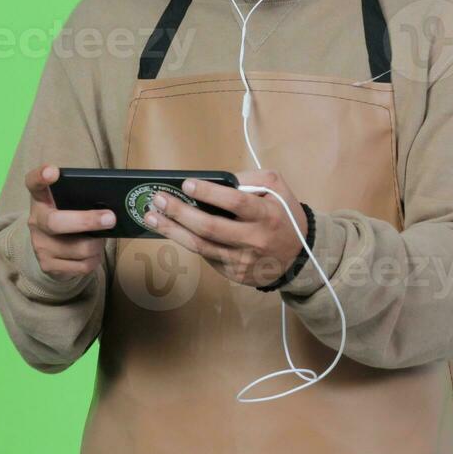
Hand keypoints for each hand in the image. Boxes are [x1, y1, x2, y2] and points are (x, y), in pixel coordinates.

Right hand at [24, 164, 112, 279]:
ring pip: (79, 248)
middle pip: (56, 222)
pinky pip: (82, 265)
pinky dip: (94, 259)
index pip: (33, 183)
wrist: (50, 252)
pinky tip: (93, 254)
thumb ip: (81, 201)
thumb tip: (112, 207)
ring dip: (98, 245)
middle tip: (110, 218)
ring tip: (100, 240)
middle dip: (86, 221)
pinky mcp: (48, 265)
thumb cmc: (68, 220)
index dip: (41, 177)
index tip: (52, 171)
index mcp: (41, 200)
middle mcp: (36, 221)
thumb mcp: (68, 206)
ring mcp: (40, 245)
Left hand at [144, 168, 309, 287]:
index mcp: (266, 215)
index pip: (234, 202)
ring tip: (151, 217)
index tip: (187, 184)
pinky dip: (188, 242)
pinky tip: (172, 230)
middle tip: (158, 200)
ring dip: (172, 231)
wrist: (301, 256)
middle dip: (179, 213)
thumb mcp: (277, 188)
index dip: (209, 193)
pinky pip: (207, 257)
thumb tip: (215, 180)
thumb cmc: (284, 215)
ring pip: (201, 247)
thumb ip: (250, 178)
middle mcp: (254, 240)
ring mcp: (243, 261)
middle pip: (210, 228)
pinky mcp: (235, 274)